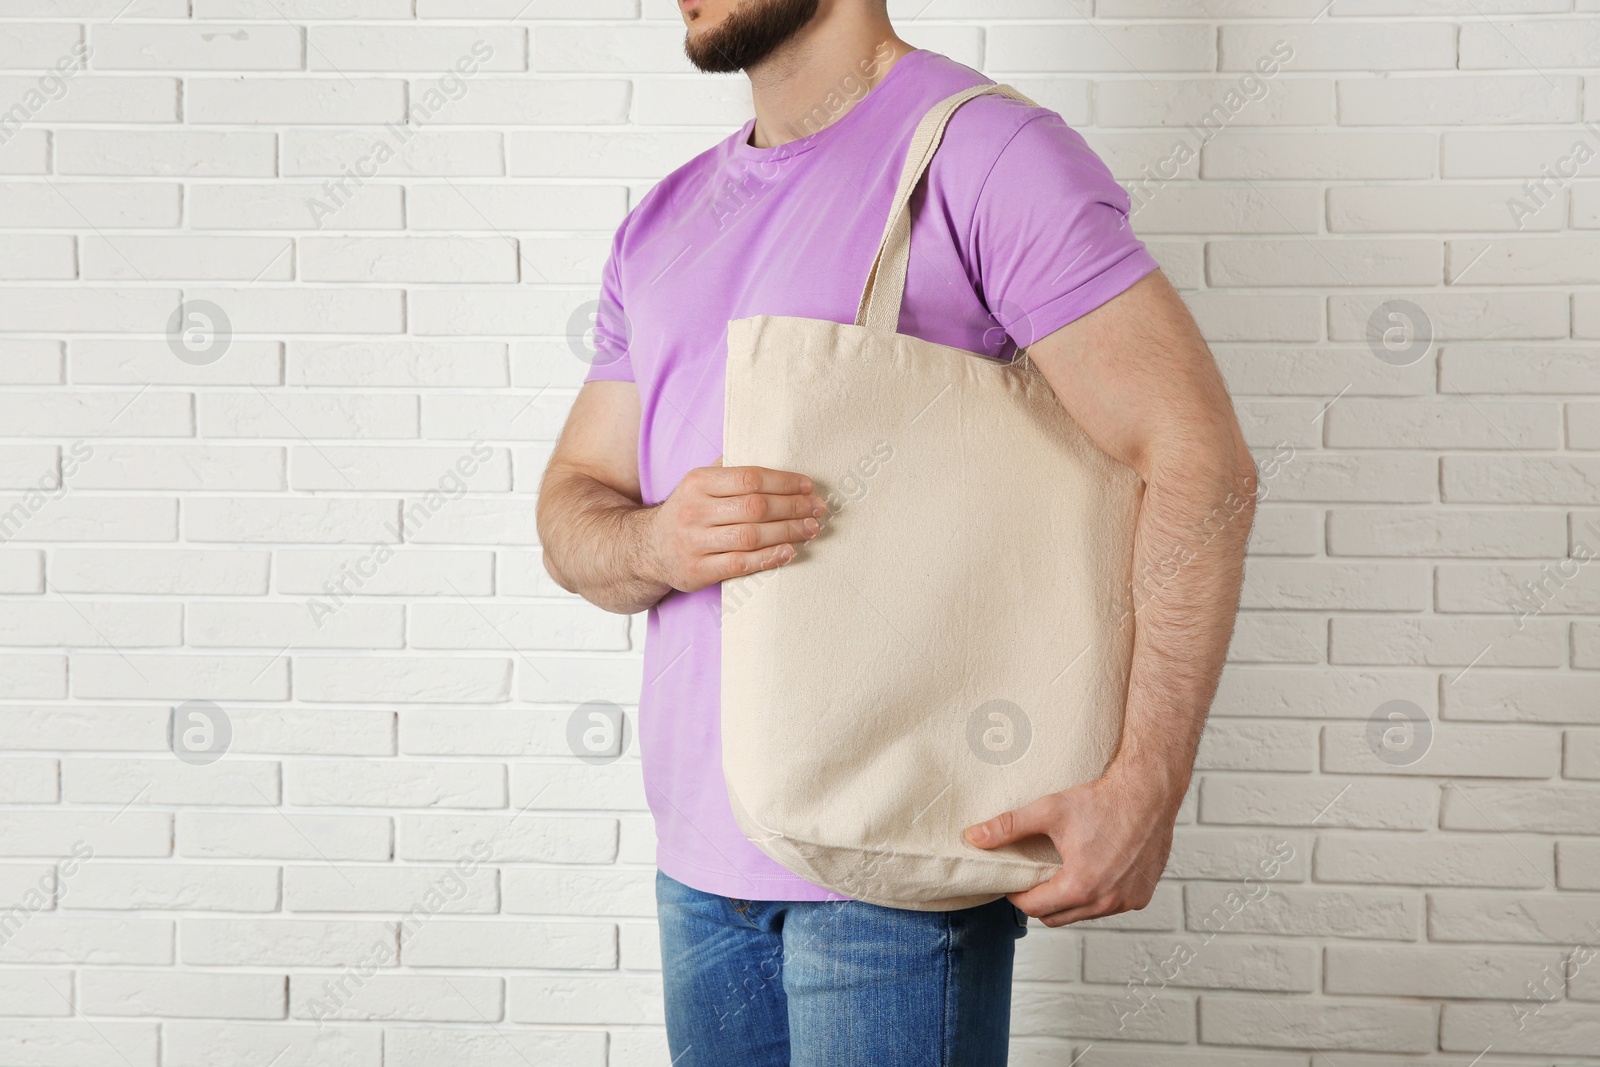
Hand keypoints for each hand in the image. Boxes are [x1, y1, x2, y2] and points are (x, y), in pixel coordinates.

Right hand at [639, 460, 826, 593]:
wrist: (647, 548)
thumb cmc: (688, 511)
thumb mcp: (699, 483)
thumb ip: (729, 470)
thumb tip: (774, 452)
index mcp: (697, 482)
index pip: (750, 478)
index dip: (784, 482)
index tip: (809, 486)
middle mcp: (694, 511)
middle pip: (755, 508)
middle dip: (793, 507)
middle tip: (819, 509)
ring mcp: (694, 543)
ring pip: (750, 536)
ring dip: (788, 532)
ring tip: (812, 528)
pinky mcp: (697, 571)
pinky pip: (740, 564)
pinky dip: (769, 558)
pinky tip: (790, 551)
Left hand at [963, 769, 1181, 926]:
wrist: (1148, 792)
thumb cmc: (1101, 801)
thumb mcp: (1048, 810)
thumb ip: (1007, 827)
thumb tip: (973, 837)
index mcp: (1080, 887)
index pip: (1034, 909)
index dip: (1017, 895)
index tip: (1013, 881)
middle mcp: (1106, 902)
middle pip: (1057, 918)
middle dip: (1040, 902)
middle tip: (1033, 879)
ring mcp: (1127, 902)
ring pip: (1083, 915)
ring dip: (1068, 901)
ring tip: (1061, 873)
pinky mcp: (1142, 896)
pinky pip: (1108, 907)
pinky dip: (1095, 897)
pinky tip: (1091, 872)